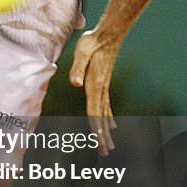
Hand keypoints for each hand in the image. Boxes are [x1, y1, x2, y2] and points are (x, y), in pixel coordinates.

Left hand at [69, 29, 118, 155]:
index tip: (98, 143)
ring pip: (105, 113)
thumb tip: (74, 83)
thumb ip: (78, 67)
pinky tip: (111, 125)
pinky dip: (108, 117)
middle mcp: (101, 89)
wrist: (108, 33)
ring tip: (109, 146)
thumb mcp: (82, 51)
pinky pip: (106, 105)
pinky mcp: (104, 83)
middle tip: (104, 153)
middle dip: (102, 136)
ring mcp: (104, 87)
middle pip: (100, 117)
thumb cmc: (92, 41)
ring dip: (106, 131)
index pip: (94, 111)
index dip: (95, 129)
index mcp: (95, 84)